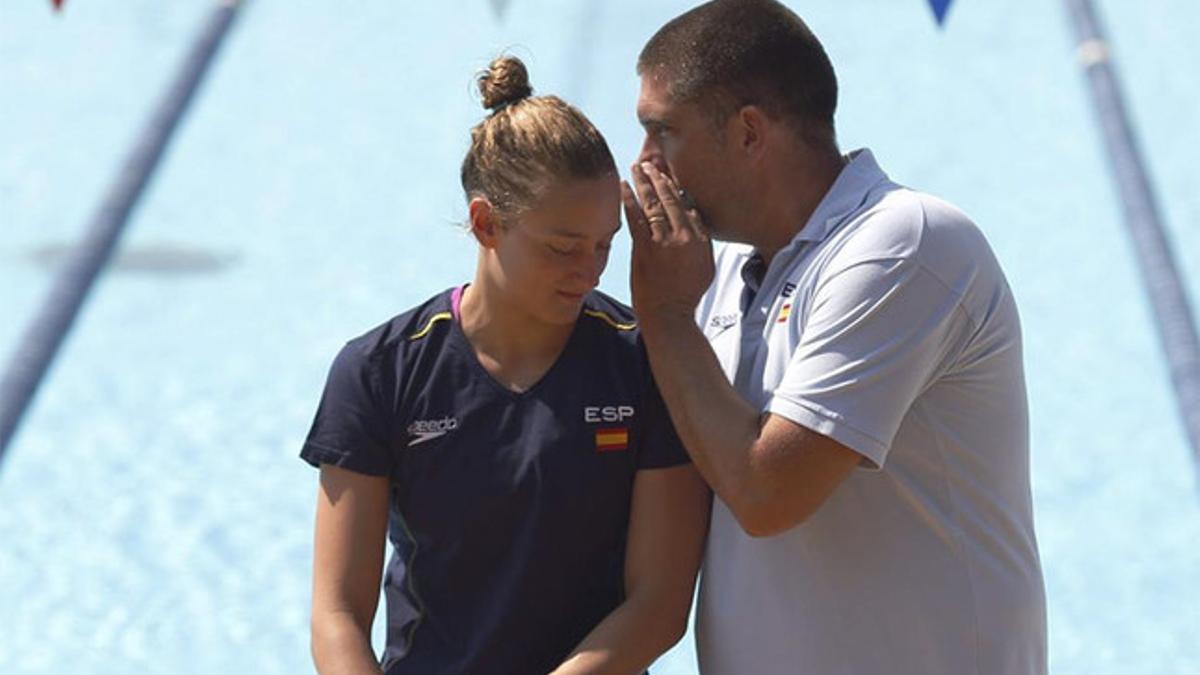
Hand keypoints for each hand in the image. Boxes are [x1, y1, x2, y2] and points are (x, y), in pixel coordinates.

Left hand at [621, 162, 714, 325]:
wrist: (669, 314)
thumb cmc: (686, 294)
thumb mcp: (705, 267)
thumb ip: (702, 240)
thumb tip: (694, 216)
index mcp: (700, 239)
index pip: (687, 204)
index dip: (676, 187)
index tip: (667, 174)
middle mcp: (684, 236)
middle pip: (671, 198)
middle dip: (659, 177)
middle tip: (650, 163)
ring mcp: (663, 242)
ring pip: (654, 203)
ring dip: (644, 183)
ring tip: (637, 167)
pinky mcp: (644, 249)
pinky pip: (636, 217)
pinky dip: (629, 200)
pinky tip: (624, 187)